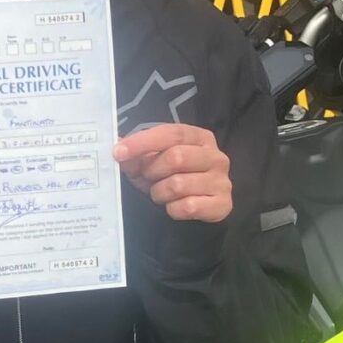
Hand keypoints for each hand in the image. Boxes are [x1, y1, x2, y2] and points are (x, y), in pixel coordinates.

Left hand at [114, 122, 231, 225]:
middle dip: (153, 171)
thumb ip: (136, 155)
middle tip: (147, 179)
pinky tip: (174, 207)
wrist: (198, 210)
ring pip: (179, 185)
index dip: (144, 141)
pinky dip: (173, 209)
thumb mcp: (151, 164)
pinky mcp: (223, 204)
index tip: (119, 152)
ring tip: (161, 194)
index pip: (172, 133)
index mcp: (199, 138)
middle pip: (177, 157)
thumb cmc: (172, 179)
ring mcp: (222, 181)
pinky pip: (188, 207)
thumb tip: (118, 146)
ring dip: (160, 193)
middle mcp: (216, 156)